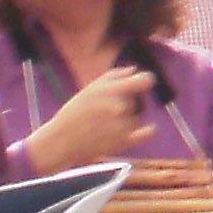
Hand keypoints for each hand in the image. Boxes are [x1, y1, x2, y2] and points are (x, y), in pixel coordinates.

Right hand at [27, 65, 155, 171]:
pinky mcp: (124, 142)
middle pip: (139, 100)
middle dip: (130, 101)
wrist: (62, 141)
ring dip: (130, 117)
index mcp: (113, 90)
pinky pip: (146, 134)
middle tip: (110, 108)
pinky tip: (150, 128)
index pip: (145, 80)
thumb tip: (135, 70)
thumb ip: (114, 76)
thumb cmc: (74, 112)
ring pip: (138, 116)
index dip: (145, 80)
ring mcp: (124, 125)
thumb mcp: (91, 88)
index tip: (142, 83)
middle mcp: (121, 107)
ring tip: (108, 122)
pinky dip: (149, 131)